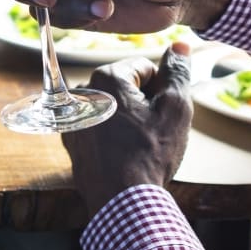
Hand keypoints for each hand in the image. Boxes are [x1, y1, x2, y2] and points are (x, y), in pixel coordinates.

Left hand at [61, 43, 193, 216]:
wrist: (121, 202)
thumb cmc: (150, 154)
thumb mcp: (175, 109)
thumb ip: (177, 72)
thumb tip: (179, 47)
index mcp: (107, 77)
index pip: (145, 68)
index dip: (162, 90)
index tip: (163, 114)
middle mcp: (83, 92)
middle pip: (127, 86)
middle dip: (144, 104)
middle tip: (154, 132)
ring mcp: (74, 117)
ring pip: (113, 107)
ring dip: (129, 120)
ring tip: (139, 145)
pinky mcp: (72, 140)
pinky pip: (100, 127)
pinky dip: (112, 135)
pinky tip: (124, 154)